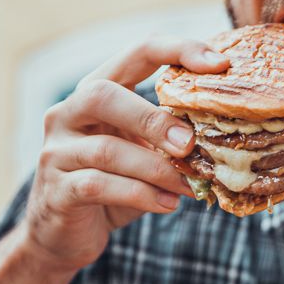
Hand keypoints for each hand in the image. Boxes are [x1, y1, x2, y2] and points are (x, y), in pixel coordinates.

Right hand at [24, 36, 228, 271]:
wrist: (67, 233)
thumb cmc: (115, 182)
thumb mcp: (142, 150)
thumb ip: (170, 135)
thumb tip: (226, 132)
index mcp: (96, 90)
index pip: (136, 52)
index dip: (178, 50)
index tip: (220, 65)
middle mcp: (68, 113)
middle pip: (102, 95)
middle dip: (152, 119)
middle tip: (190, 145)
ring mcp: (56, 151)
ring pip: (107, 150)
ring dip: (157, 169)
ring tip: (191, 185)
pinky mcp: (57, 191)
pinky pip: (100, 186)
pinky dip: (142, 195)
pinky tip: (169, 204)